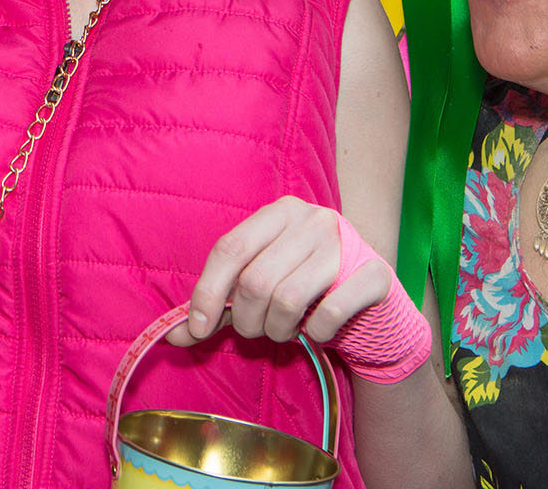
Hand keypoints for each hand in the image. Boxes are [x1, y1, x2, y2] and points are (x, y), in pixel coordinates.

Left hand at [171, 196, 389, 348]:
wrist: (373, 304)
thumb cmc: (307, 292)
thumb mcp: (259, 291)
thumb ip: (219, 308)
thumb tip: (172, 335)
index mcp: (279, 212)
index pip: (230, 248)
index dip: (207, 292)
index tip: (197, 329)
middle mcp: (313, 219)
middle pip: (255, 280)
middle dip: (247, 321)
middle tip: (256, 331)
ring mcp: (346, 243)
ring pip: (288, 299)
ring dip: (278, 330)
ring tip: (285, 331)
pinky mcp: (375, 274)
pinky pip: (330, 313)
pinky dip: (316, 333)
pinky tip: (317, 331)